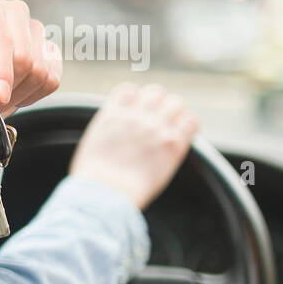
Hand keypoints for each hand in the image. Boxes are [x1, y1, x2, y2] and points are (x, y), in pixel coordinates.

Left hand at [0, 0, 61, 162]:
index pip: (1, 39)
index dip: (1, 71)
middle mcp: (12, 12)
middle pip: (24, 58)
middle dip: (4, 90)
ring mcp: (33, 30)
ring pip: (40, 71)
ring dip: (15, 96)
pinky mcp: (47, 51)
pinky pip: (51, 80)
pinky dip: (30, 96)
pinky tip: (8, 96)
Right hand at [70, 83, 197, 211]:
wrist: (106, 194)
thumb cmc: (94, 179)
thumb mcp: (92, 143)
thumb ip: (108, 128)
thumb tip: (118, 126)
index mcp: (112, 114)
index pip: (129, 90)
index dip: (134, 99)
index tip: (135, 111)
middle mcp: (135, 116)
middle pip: (155, 92)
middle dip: (156, 105)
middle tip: (155, 121)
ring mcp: (155, 127)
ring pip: (175, 103)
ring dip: (173, 114)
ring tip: (169, 129)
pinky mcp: (172, 143)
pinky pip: (191, 121)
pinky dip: (188, 125)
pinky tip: (181, 136)